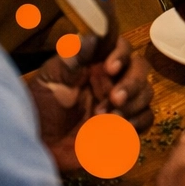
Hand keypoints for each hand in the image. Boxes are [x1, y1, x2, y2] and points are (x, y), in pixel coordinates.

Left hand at [32, 35, 153, 172]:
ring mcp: (122, 103)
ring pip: (146, 94)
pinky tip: (116, 130)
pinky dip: (136, 123)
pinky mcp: (126, 125)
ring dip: (131, 106)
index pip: (121, 48)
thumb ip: (70, 59)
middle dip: (132, 84)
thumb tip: (94, 37)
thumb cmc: (40, 111)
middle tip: (115, 99)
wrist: (38, 149)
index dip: (122, 54)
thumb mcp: (48, 81)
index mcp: (96, 65)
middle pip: (141, 69)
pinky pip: (146, 119)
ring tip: (106, 121)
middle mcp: (113, 80)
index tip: (110, 68)